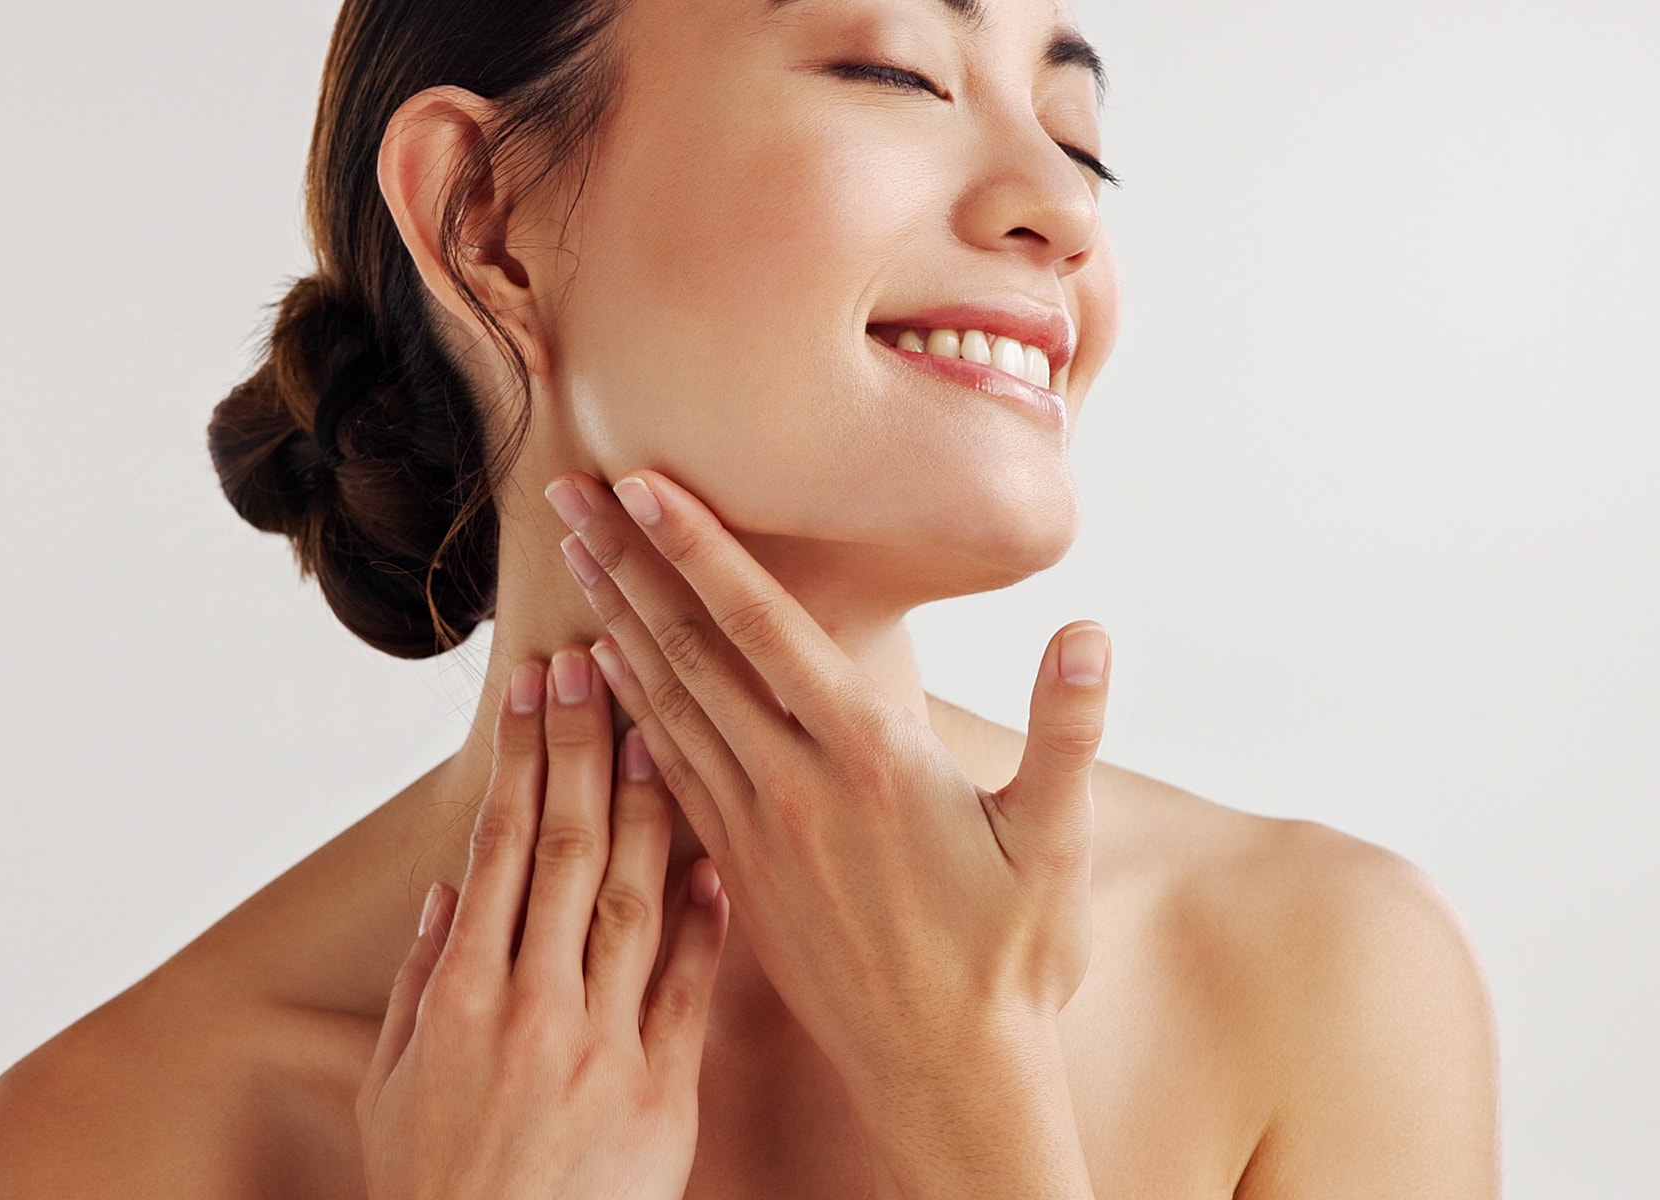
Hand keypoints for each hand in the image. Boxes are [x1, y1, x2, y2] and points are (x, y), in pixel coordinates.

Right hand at [357, 650, 730, 1199]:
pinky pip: (691, 987)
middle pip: (569, 848)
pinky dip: (706, 917)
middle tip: (596, 667)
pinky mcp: (663, 1092)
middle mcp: (534, 1004)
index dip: (521, 759)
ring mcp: (604, 1045)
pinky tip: (718, 853)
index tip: (534, 689)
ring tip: (660, 724)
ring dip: (650, 805)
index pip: (500, 845)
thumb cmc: (438, 1189)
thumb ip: (423, 980)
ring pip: (635, 897)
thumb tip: (451, 890)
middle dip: (584, 748)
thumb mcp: (393, 1086)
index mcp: (463, 994)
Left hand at [542, 470, 1111, 1107]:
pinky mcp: (739, 871)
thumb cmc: (1012, 955)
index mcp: (868, 757)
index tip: (642, 484)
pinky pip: (669, 774)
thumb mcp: (1059, 841)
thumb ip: (1070, 730)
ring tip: (573, 560)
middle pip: (692, 652)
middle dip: (628, 565)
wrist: (945, 1073)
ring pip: (667, 707)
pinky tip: (600, 676)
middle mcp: (795, 783)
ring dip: (616, 626)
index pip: (764, 629)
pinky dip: (628, 714)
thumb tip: (1090, 633)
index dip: (699, 548)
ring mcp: (757, 829)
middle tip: (569, 493)